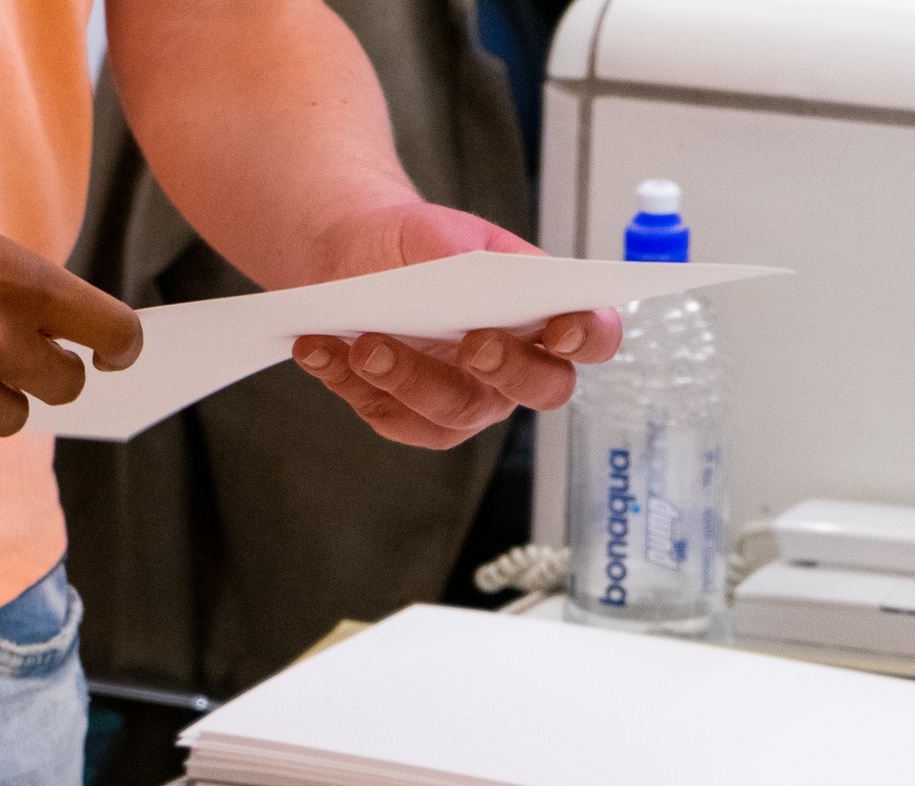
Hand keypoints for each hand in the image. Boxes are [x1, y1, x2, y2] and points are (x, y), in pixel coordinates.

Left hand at [291, 202, 622, 449]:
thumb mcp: (442, 234)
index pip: (592, 338)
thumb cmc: (414, 245)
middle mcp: (517, 370)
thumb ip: (471, 258)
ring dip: (408, 378)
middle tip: (472, 344)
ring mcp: (469, 402)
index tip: (563, 327)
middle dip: (509, 370)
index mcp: (543, 317)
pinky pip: (396, 420)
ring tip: (364, 343)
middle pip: (541, 391)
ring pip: (456, 412)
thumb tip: (486, 285)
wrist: (352, 259)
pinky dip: (355, 387)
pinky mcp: (416, 422)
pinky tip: (322, 351)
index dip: (590, 337)